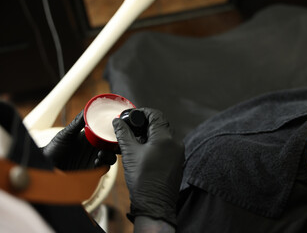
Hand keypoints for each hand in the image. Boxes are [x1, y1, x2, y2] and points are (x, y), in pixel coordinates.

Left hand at [42, 111, 116, 170]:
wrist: (45, 165)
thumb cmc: (53, 148)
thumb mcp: (66, 134)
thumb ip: (77, 123)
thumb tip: (86, 110)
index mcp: (90, 137)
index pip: (106, 133)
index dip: (113, 132)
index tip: (115, 130)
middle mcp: (93, 148)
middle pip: (111, 146)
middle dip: (115, 146)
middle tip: (112, 144)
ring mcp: (93, 158)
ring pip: (110, 156)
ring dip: (109, 155)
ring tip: (101, 154)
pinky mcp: (91, 170)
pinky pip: (104, 168)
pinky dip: (104, 165)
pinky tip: (97, 162)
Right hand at [113, 108, 184, 225]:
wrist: (155, 204)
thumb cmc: (143, 180)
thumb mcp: (130, 154)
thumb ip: (124, 134)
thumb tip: (118, 122)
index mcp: (165, 138)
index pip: (156, 115)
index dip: (143, 112)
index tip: (131, 115)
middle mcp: (176, 143)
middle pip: (161, 124)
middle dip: (145, 124)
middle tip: (132, 128)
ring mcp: (178, 153)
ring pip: (164, 135)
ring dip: (151, 134)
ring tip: (136, 141)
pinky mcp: (177, 161)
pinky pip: (168, 146)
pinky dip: (157, 144)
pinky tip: (144, 151)